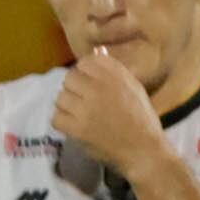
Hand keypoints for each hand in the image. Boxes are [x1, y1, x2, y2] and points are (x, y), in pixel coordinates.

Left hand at [48, 48, 170, 178]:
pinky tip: (74, 125)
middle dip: (74, 89)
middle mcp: (99, 89)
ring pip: (60, 98)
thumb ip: (114, 70)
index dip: (85, 73)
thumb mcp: (134, 87)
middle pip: (69, 78)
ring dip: (67, 106)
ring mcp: (86, 109)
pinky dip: (62, 122)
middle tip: (84, 101)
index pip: (85, 62)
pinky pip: (56, 118)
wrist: (143, 149)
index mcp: (115, 76)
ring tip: (80, 114)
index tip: (90, 83)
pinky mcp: (77, 129)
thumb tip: (96, 50)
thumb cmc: (141, 118)